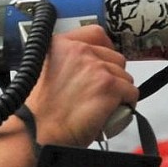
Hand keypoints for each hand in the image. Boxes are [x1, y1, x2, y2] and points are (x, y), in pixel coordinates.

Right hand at [23, 25, 137, 147]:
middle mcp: (79, 51)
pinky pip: (131, 93)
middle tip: (99, 93)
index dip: (104, 50)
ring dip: (118, 91)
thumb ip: (62, 62)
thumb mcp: (40, 73)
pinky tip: (111, 113)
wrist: (36, 132)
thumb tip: (80, 67)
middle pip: (114, 57)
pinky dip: (126, 105)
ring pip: (125, 76)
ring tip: (102, 106)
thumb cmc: (36, 113)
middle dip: (112, 75)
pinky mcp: (109, 86)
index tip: (103, 62)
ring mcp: (96, 67)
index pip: (96, 34)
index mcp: (60, 45)